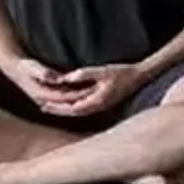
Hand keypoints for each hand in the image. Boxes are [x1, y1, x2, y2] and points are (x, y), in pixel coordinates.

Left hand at [29, 63, 144, 116]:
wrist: (141, 78)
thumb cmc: (123, 73)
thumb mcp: (104, 71)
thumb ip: (85, 74)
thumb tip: (66, 78)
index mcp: (97, 101)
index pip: (72, 108)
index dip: (57, 108)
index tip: (44, 105)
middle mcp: (98, 107)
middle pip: (73, 112)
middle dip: (58, 110)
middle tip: (42, 107)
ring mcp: (101, 106)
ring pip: (78, 111)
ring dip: (64, 109)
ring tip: (51, 106)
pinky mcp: (103, 103)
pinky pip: (84, 108)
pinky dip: (73, 106)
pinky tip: (68, 102)